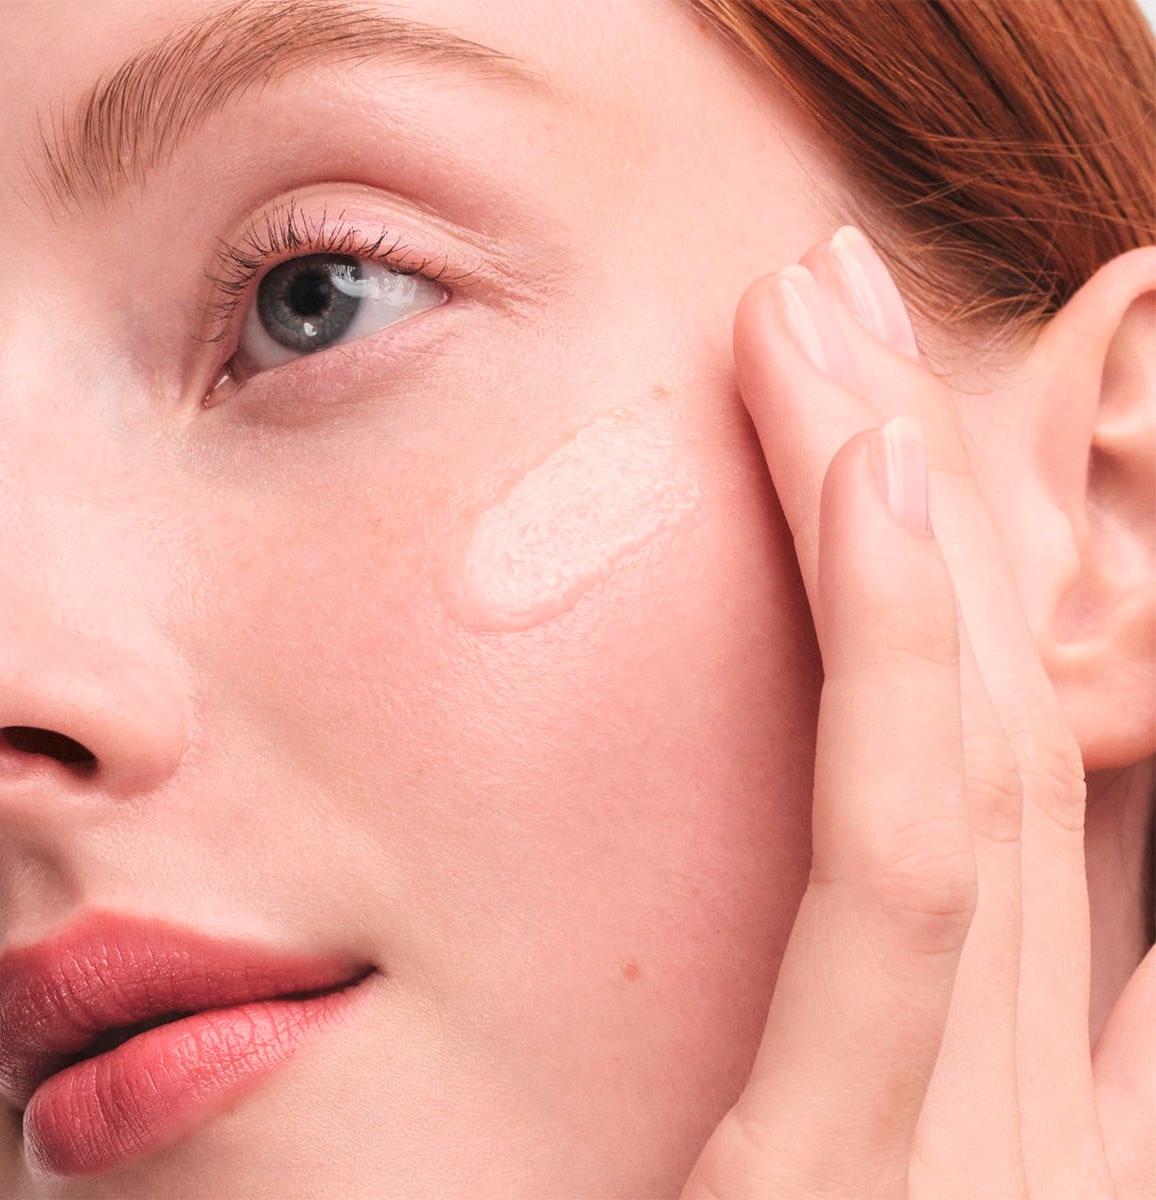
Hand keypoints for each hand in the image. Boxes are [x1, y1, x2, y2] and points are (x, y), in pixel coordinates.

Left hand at [679, 228, 1153, 1198]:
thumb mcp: (856, 1171)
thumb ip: (912, 1041)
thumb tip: (958, 883)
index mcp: (1048, 1104)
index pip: (1044, 778)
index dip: (997, 582)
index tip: (924, 430)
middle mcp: (1056, 1097)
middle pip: (998, 709)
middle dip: (943, 477)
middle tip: (855, 305)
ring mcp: (998, 1138)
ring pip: (961, 736)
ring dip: (910, 495)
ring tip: (830, 306)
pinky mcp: (871, 1176)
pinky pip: (902, 871)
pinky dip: (910, 661)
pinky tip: (871, 477)